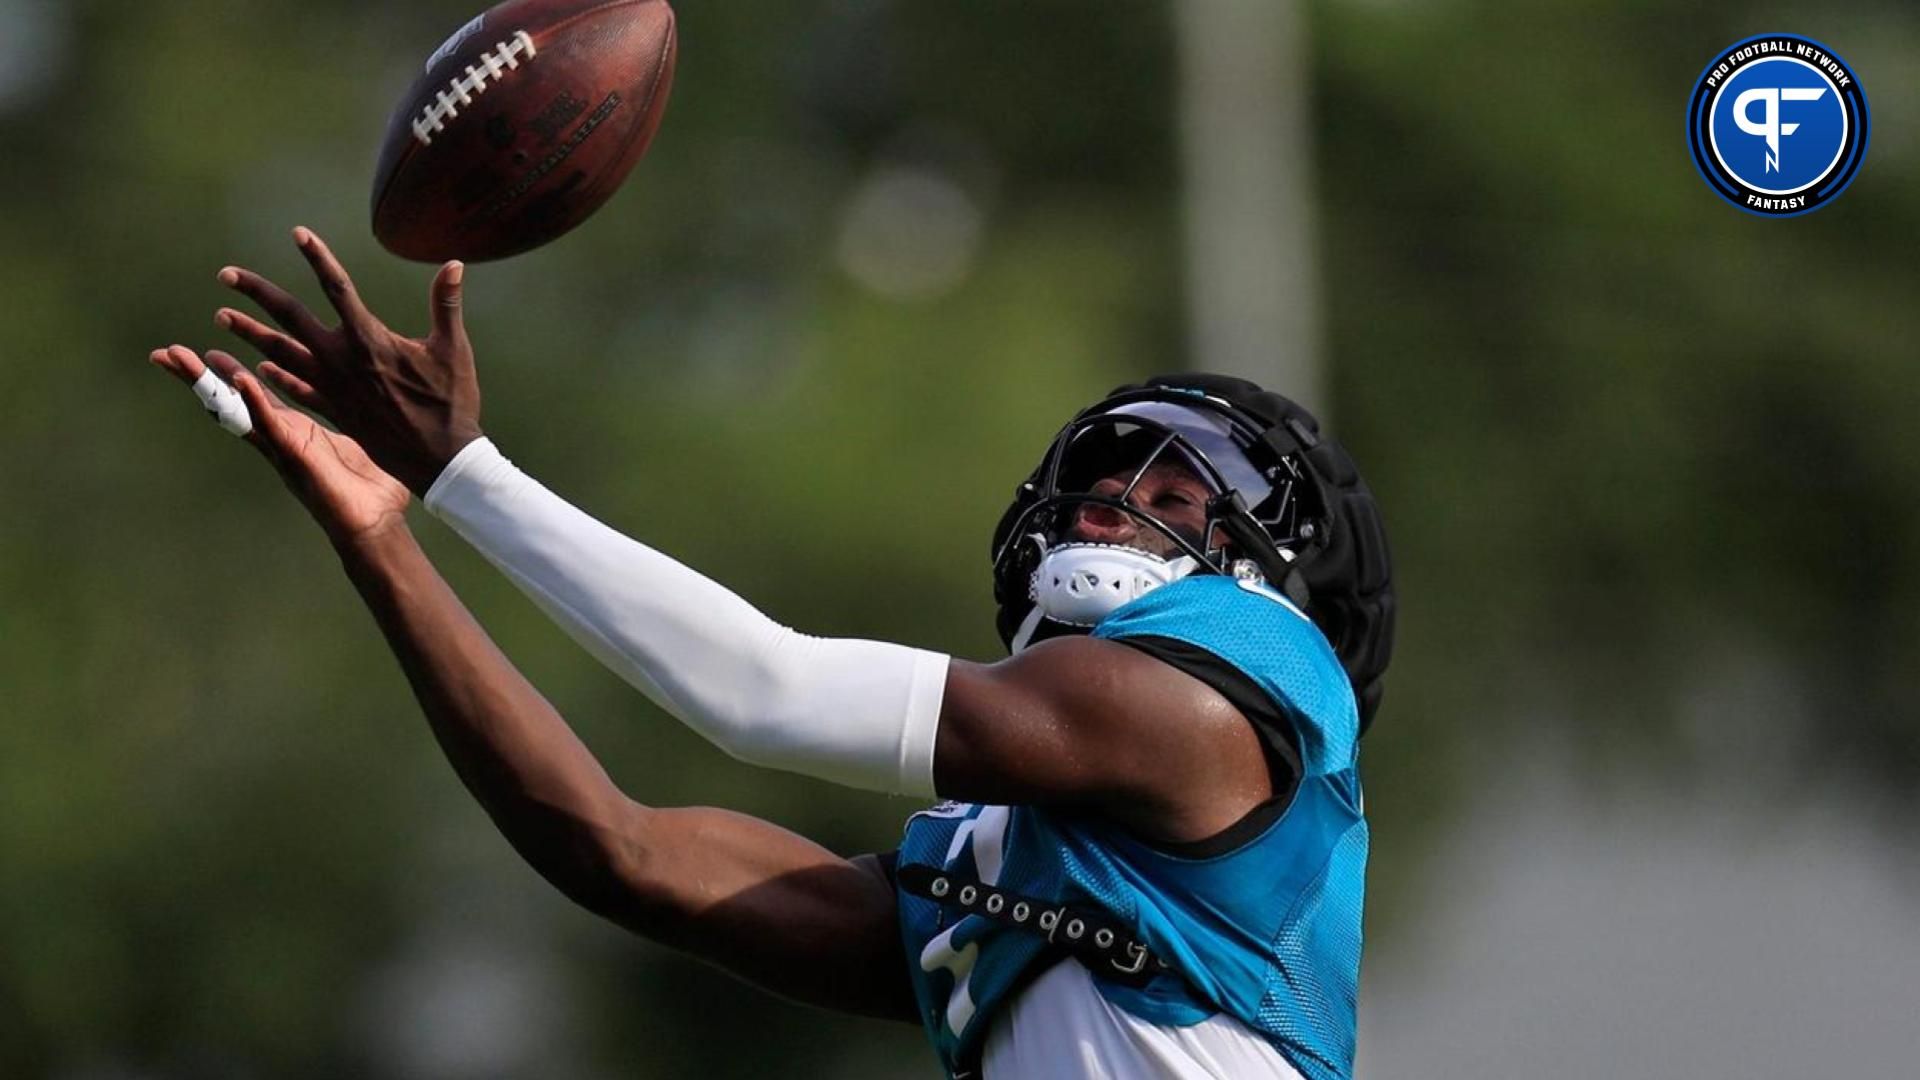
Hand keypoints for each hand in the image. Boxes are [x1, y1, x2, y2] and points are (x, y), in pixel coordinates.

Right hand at [150, 345, 410, 544]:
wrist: (378, 524)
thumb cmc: (373, 489)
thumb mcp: (356, 442)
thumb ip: (352, 422)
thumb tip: (366, 403)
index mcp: (295, 431)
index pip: (252, 397)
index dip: (228, 374)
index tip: (203, 351)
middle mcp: (281, 437)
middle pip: (229, 400)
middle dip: (198, 376)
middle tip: (165, 352)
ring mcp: (284, 446)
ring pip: (236, 408)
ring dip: (209, 381)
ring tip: (180, 357)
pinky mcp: (297, 454)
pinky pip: (271, 424)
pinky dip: (256, 401)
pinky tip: (241, 379)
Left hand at [214, 226, 481, 496]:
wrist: (439, 458)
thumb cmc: (451, 402)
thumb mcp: (452, 349)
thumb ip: (447, 304)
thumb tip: (455, 263)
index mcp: (368, 340)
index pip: (337, 288)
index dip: (318, 258)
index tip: (298, 233)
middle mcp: (340, 361)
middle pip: (289, 318)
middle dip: (256, 293)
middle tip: (226, 275)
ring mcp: (332, 388)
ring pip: (280, 353)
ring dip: (249, 334)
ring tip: (222, 318)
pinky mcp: (334, 411)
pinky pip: (296, 390)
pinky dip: (276, 377)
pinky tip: (259, 367)